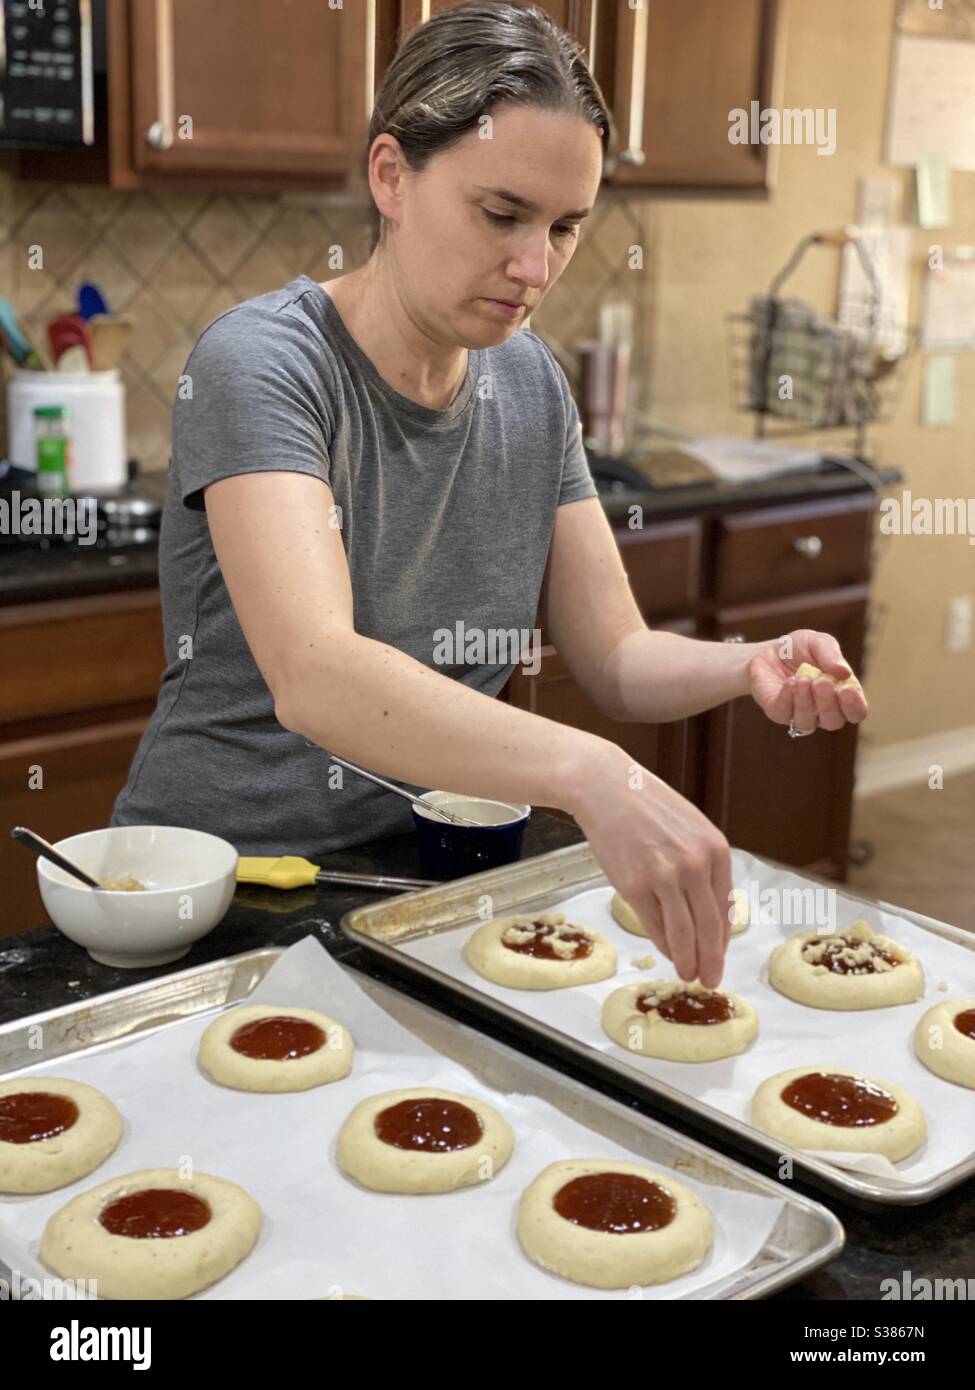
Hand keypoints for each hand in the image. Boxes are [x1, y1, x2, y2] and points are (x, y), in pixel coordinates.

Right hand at [567, 742, 733, 987]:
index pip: (725, 907)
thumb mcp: (691, 828)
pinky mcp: (634, 885)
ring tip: (688, 974)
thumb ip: (704, 866)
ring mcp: (664, 876)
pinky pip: (653, 925)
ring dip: (687, 959)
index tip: (721, 956)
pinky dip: (661, 943)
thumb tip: (709, 913)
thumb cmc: (648, 806)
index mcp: (715, 849)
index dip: (724, 939)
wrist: (607, 788)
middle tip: (710, 979)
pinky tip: (665, 951)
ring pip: (683, 933)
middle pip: (709, 927)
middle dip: (711, 959)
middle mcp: (694, 864)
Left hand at [748, 628, 867, 734]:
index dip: (854, 706)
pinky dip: (788, 698)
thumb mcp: (818, 642)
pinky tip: (790, 682)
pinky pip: (784, 713)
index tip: (848, 689)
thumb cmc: (800, 649)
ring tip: (803, 679)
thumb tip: (845, 673)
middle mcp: (823, 711)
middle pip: (833, 721)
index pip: (856, 712)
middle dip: (828, 703)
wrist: (768, 650)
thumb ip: (831, 654)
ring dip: (806, 701)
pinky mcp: (777, 712)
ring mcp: (799, 714)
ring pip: (807, 722)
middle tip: (821, 682)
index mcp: (841, 696)